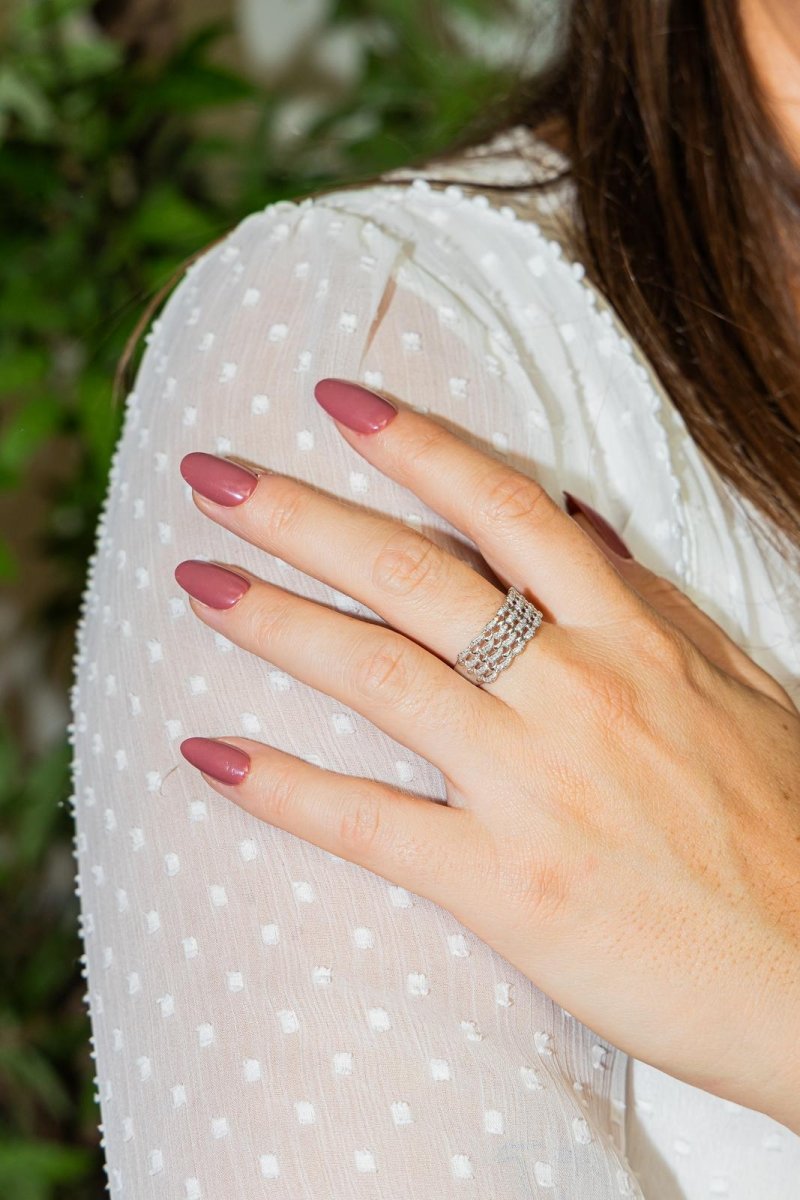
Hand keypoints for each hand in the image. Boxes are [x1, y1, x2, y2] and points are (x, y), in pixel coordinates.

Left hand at [174, 377, 799, 1133]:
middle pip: (414, 575)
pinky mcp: (504, 887)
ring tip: (194, 580)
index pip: (505, 510)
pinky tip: (206, 755)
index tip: (335, 401)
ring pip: (380, 676)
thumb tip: (575, 523)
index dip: (414, 444)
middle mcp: (576, 693)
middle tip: (211, 477)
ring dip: (273, 622)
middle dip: (301, 516)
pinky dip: (282, 789)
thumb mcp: (735, 683)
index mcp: (634, 636)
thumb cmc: (785, 826)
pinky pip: (371, 824)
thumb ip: (649, 600)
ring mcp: (535, 789)